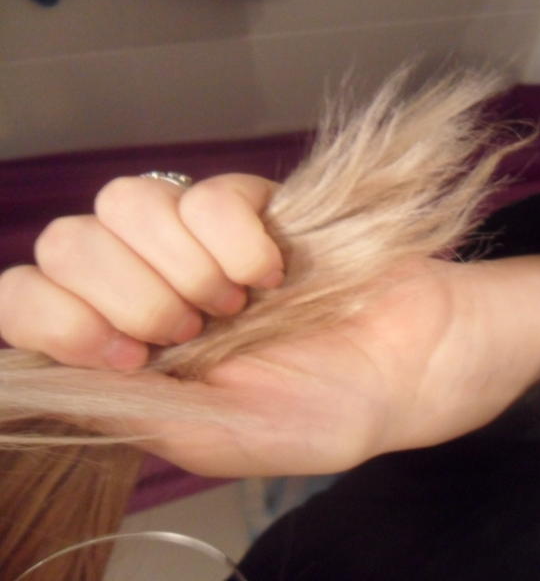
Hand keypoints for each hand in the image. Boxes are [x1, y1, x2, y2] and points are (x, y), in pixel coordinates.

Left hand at [0, 174, 539, 476]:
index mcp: (131, 356)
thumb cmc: (329, 410)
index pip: (28, 305)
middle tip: (199, 328)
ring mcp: (195, 243)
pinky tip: (270, 267)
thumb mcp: (227, 437)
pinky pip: (204, 191)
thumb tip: (52, 373)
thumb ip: (140, 412)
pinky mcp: (246, 206)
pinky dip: (234, 229)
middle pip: (67, 243)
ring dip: (185, 258)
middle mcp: (149, 291)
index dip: (57, 316)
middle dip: (134, 291)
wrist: (413, 359)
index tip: (129, 351)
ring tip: (241, 297)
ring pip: (123, 203)